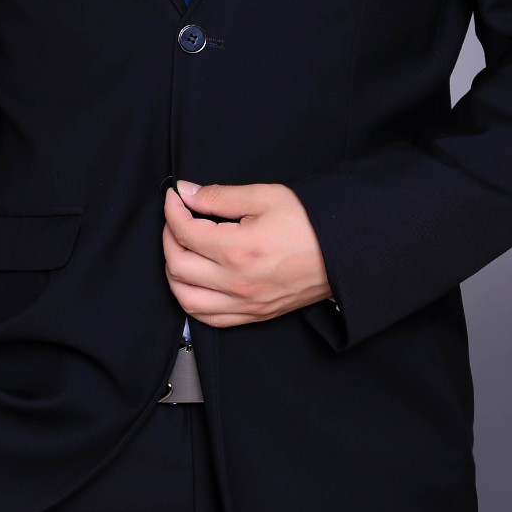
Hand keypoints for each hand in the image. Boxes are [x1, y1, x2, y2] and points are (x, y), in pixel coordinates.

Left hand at [162, 180, 332, 326]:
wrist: (343, 253)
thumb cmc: (309, 223)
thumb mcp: (264, 196)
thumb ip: (220, 196)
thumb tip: (187, 193)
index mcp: (238, 250)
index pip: (185, 231)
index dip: (172, 210)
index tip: (175, 197)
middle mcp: (236, 283)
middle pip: (178, 266)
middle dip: (168, 238)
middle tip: (175, 218)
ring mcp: (245, 304)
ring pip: (186, 299)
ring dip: (174, 273)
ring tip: (180, 249)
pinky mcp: (254, 315)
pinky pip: (208, 318)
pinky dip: (191, 301)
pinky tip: (194, 281)